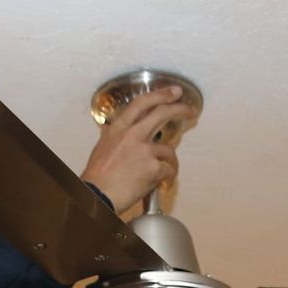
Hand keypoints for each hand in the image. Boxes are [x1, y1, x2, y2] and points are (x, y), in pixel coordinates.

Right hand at [79, 87, 197, 214]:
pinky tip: (157, 181)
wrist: (98, 196)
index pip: (143, 103)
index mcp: (119, 128)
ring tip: (159, 170)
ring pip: (168, 149)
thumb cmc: (98, 176)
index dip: (161, 94)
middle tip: (189, 110)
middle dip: (180, 109)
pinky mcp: (153, 168)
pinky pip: (168, 170)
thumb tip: (127, 132)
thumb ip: (118, 136)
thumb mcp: (103, 146)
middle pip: (162, 113)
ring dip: (168, 160)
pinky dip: (165, 176)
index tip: (173, 92)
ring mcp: (144, 151)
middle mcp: (132, 135)